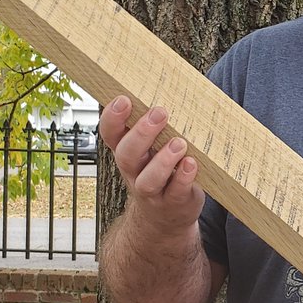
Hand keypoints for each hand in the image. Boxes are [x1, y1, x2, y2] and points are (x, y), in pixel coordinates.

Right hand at [99, 96, 205, 235]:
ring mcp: (153, 191)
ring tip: (179, 143)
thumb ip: (156, 126)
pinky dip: (183, 178)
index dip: (113, 118)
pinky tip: (192, 164)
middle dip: (141, 133)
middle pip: (127, 154)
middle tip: (160, 112)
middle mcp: (134, 172)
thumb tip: (171, 84)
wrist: (167, 218)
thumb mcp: (153, 149)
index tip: (124, 99)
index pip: (110, 134)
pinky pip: (176, 192)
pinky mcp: (174, 203)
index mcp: (127, 152)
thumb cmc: (163, 171)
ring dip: (163, 160)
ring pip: (149, 179)